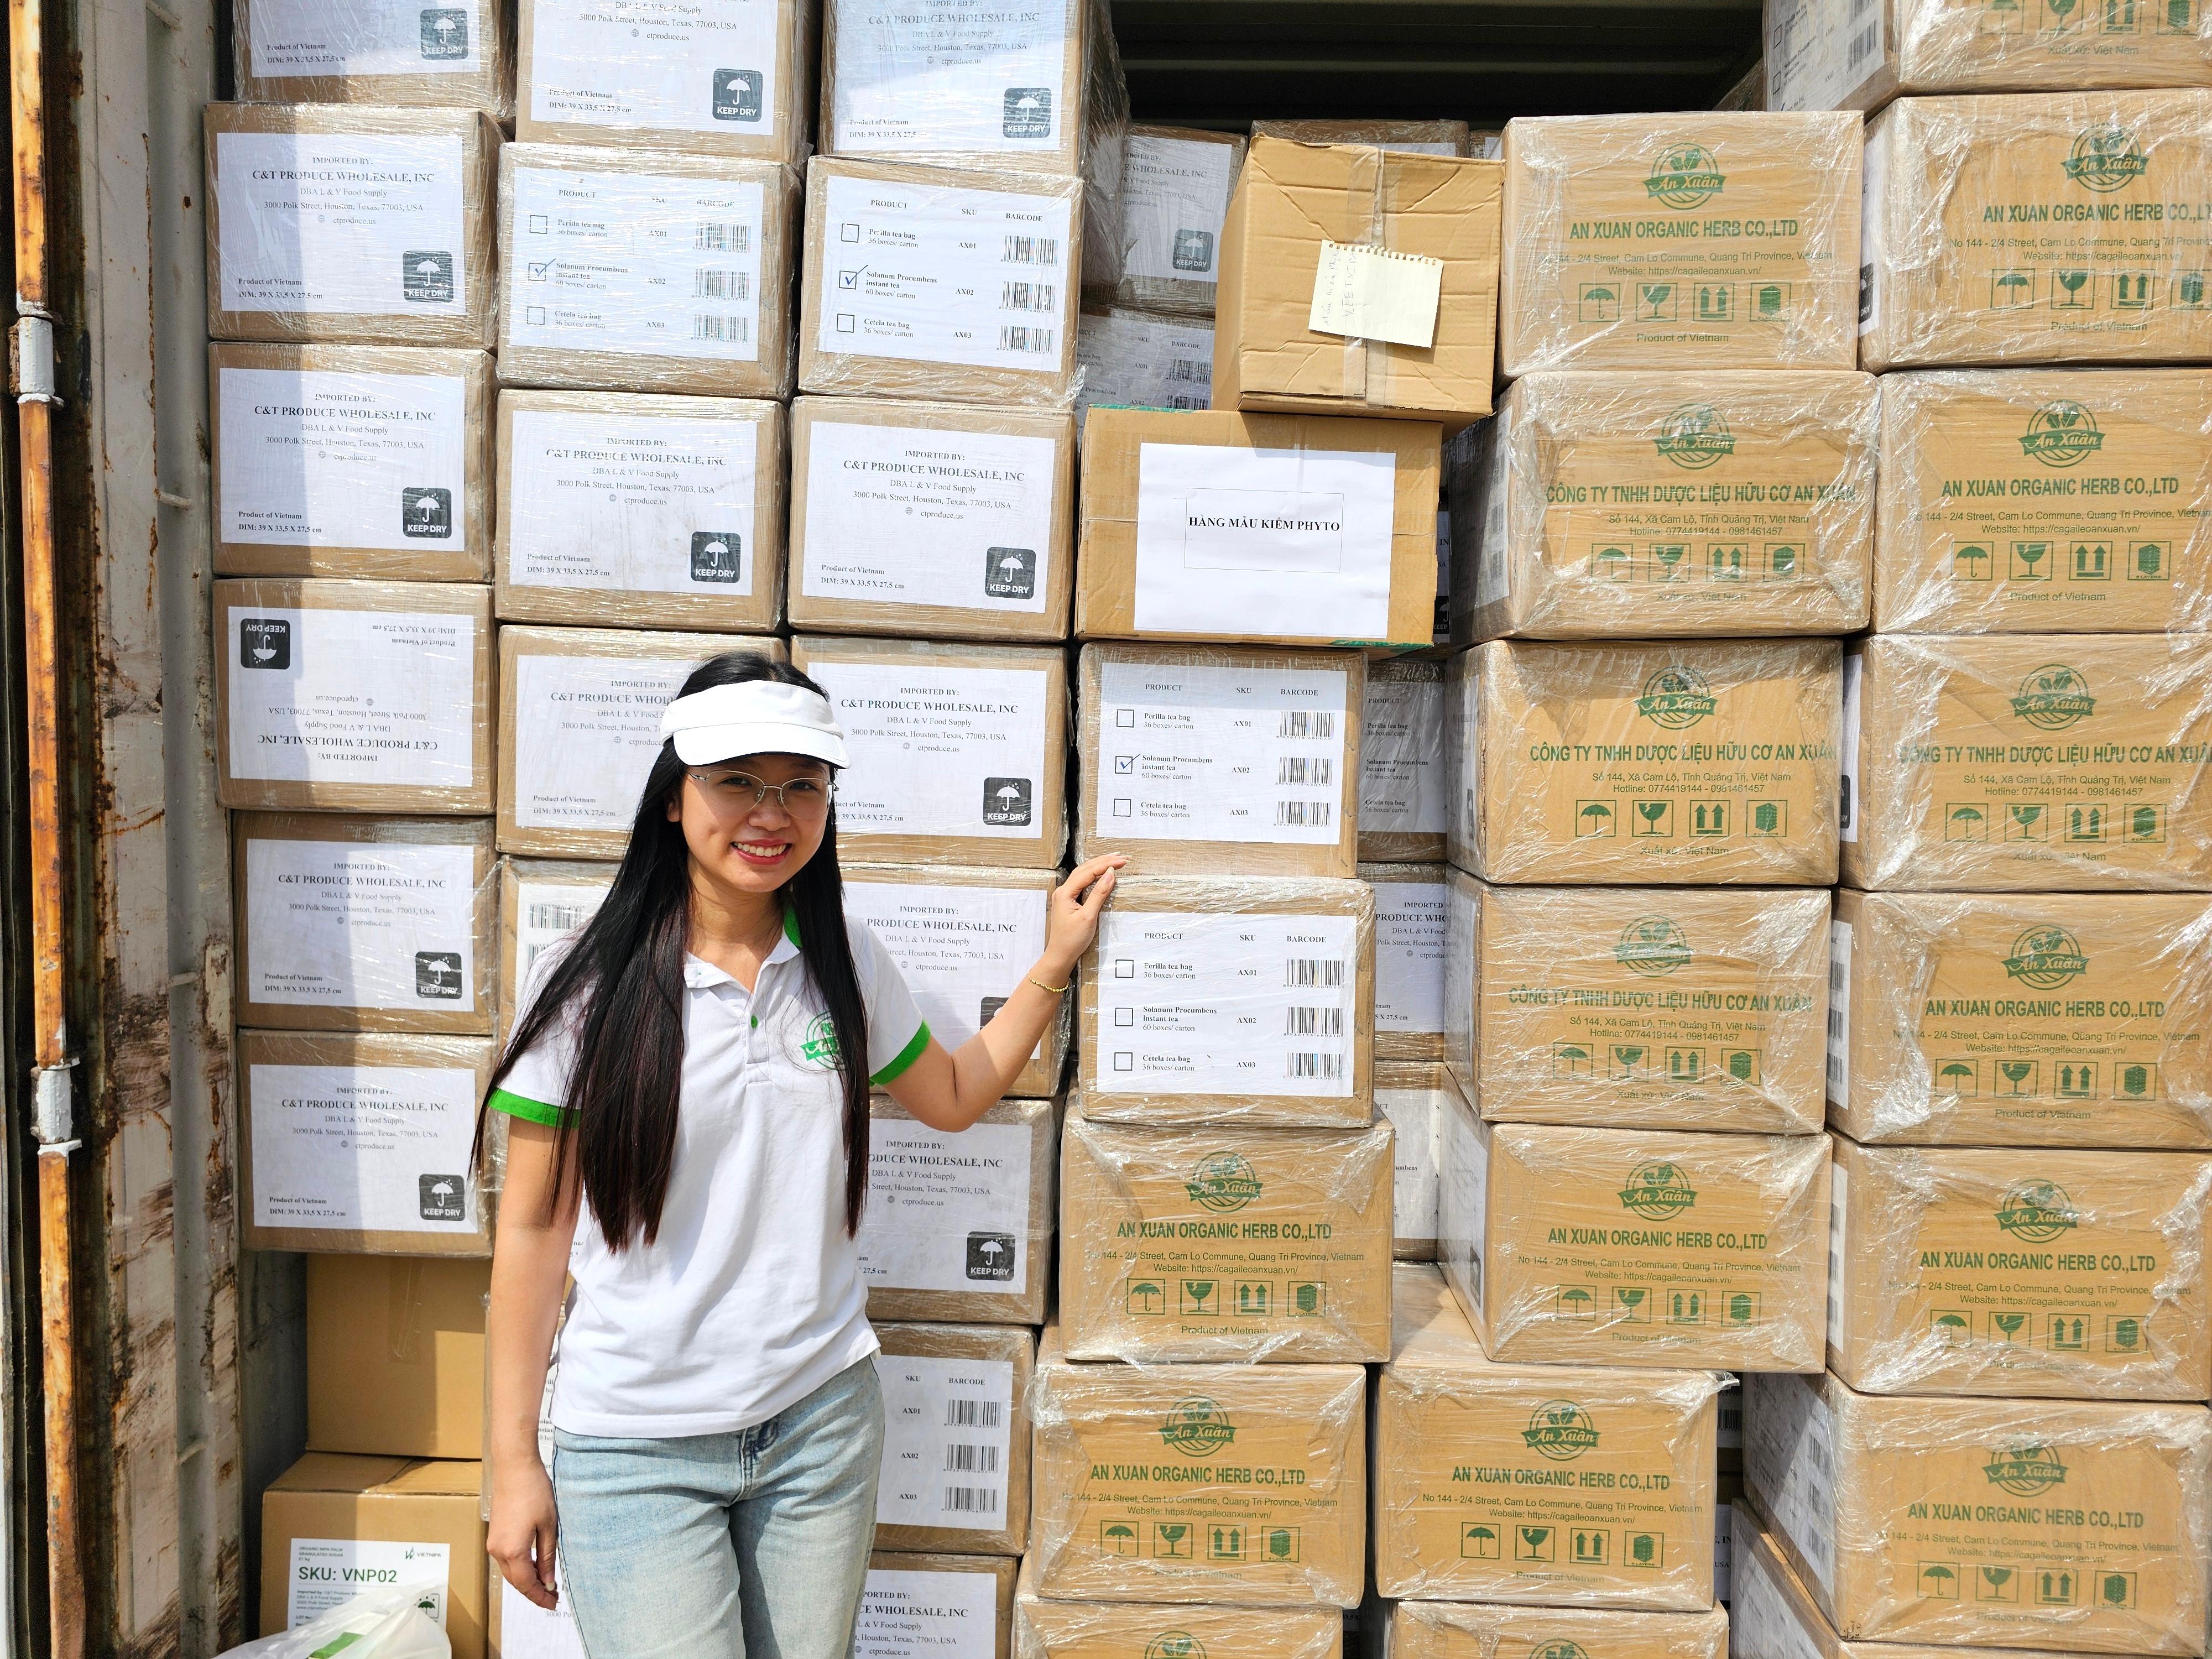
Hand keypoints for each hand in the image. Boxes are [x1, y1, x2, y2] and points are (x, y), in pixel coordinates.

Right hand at [487, 1452, 559, 1609]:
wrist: (514, 1467)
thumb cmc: (535, 1492)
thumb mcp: (548, 1526)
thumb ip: (547, 1556)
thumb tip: (548, 1580)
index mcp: (513, 1551)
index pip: (526, 1585)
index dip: (540, 1597)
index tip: (554, 1603)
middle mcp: (498, 1551)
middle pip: (516, 1581)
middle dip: (533, 1591)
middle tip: (552, 1596)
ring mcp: (493, 1543)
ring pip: (510, 1571)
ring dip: (527, 1579)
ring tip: (546, 1582)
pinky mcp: (494, 1535)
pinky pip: (507, 1560)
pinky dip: (520, 1567)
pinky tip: (534, 1565)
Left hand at [1040, 853, 1124, 980]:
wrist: (1061, 955)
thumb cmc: (1072, 939)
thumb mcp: (1089, 916)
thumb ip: (1099, 893)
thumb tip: (1110, 874)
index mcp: (1065, 892)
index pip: (1088, 872)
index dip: (1106, 864)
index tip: (1122, 861)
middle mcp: (1064, 890)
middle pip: (1085, 869)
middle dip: (1104, 861)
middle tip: (1122, 856)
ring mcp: (1066, 895)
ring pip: (1084, 874)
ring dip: (1099, 865)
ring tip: (1114, 859)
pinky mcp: (1069, 901)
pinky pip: (1083, 883)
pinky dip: (1095, 875)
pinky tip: (1103, 873)